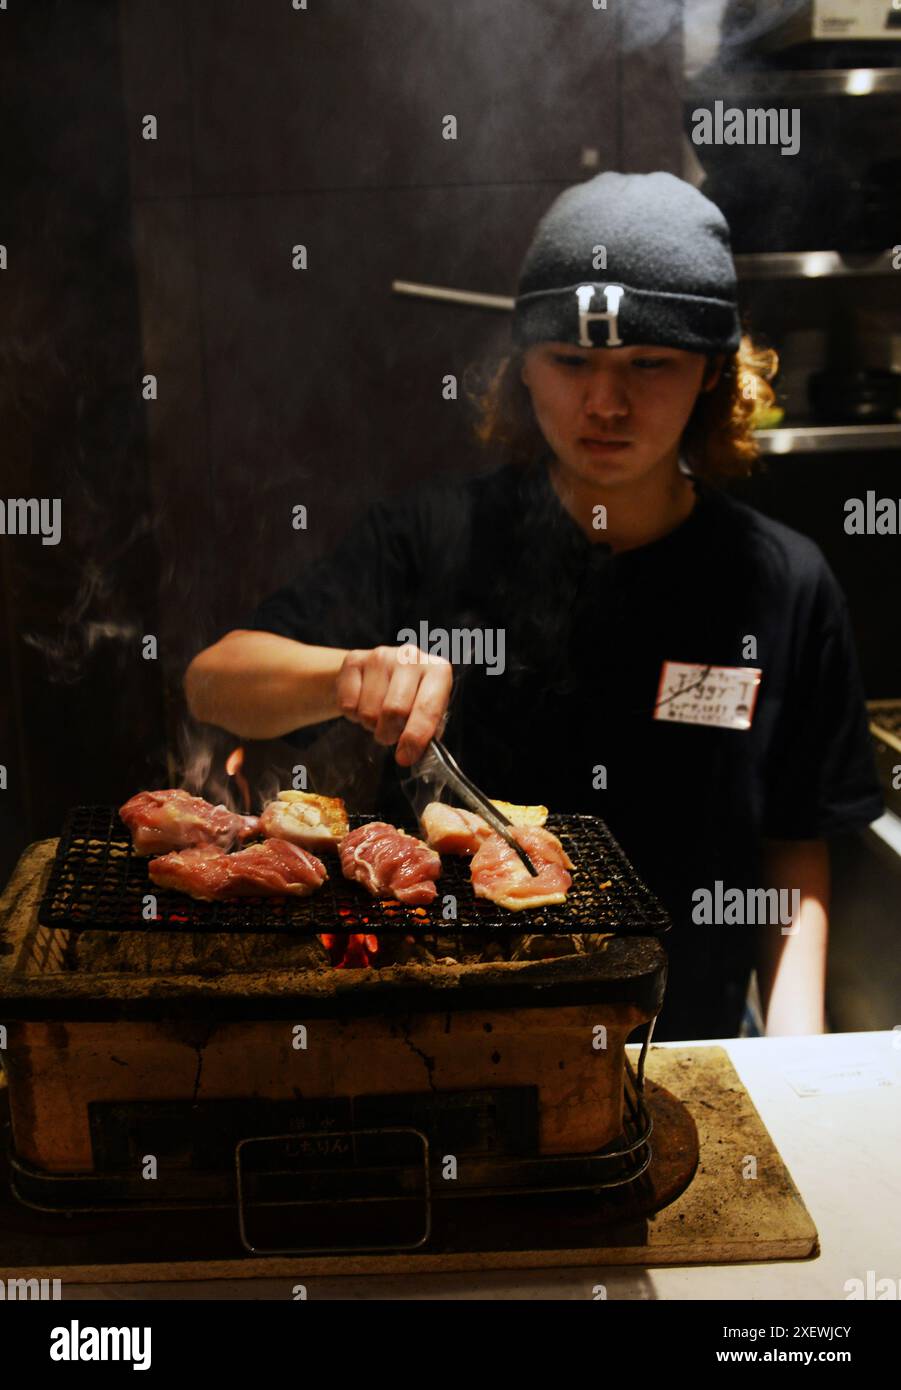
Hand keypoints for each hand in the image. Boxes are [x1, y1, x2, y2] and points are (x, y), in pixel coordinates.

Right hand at [336, 645, 451, 766]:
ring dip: (371, 724)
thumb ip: (427, 732)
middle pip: (394, 710)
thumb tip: (415, 753)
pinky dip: (353, 715)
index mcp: (438, 671)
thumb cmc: (410, 697)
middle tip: (389, 736)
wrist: (378, 673)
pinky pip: (348, 704)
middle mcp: (411, 657)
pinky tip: (363, 703)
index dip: (415, 737)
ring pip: (368, 711)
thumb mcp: (427, 712)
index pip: (427, 708)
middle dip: (388, 734)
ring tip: (378, 716)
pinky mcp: (354, 659)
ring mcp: (381, 655)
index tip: (405, 757)